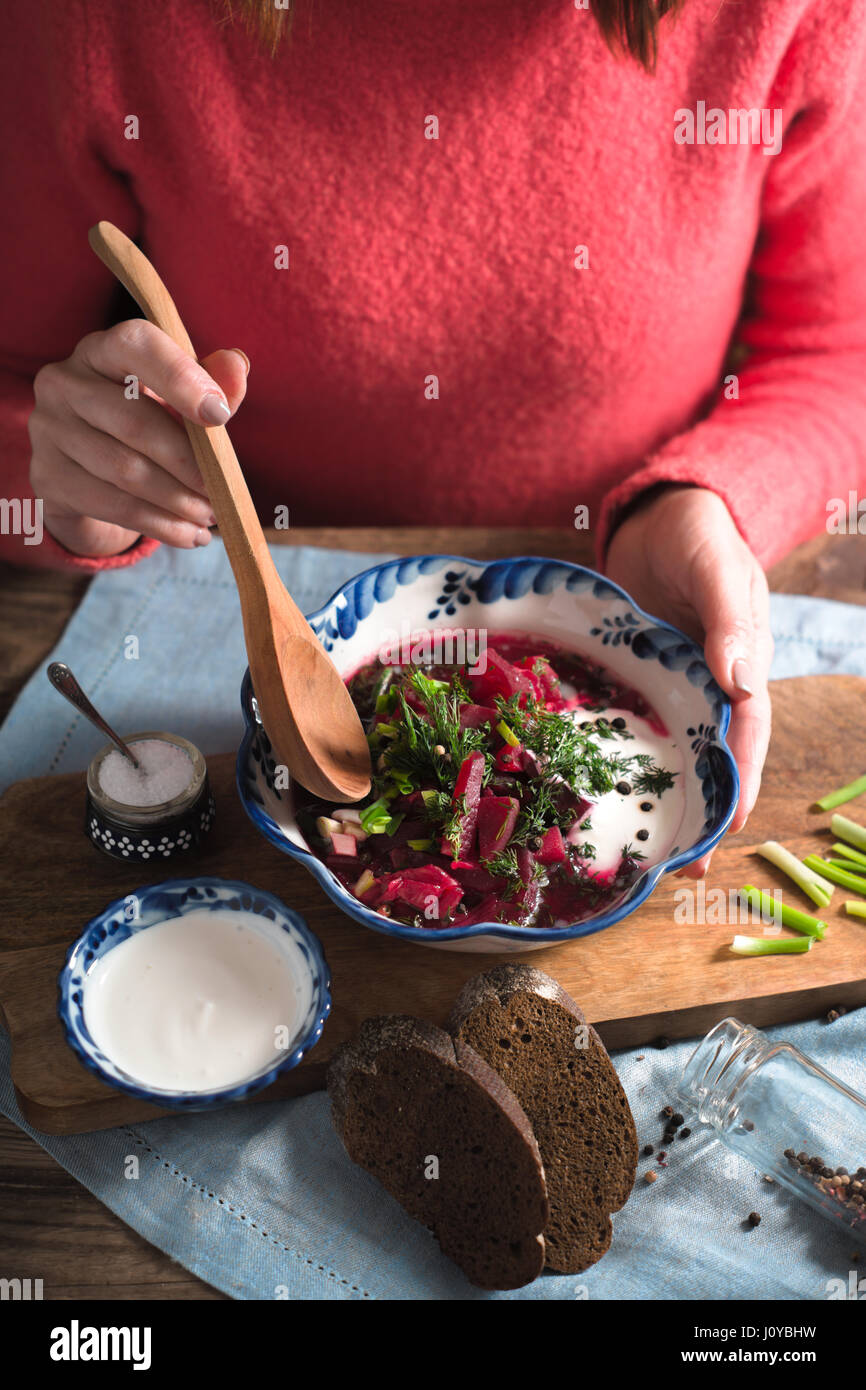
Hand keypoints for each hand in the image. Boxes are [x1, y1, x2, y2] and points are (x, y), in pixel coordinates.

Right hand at [29, 321, 249, 557]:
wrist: (90, 475)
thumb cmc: (145, 424)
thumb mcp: (180, 401)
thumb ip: (211, 383)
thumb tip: (236, 366)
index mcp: (100, 349)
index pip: (135, 345)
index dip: (180, 377)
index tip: (220, 417)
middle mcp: (63, 381)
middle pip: (134, 421)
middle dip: (188, 462)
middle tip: (222, 490)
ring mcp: (48, 429)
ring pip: (125, 470)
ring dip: (178, 500)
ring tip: (211, 515)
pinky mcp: (48, 476)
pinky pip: (113, 505)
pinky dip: (160, 524)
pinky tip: (189, 535)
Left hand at [605, 485, 772, 876]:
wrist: (657, 512)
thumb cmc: (698, 533)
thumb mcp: (717, 569)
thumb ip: (728, 619)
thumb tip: (739, 679)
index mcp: (741, 661)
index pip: (746, 729)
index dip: (740, 778)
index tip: (728, 823)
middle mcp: (707, 681)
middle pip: (709, 753)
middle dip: (701, 808)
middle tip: (684, 865)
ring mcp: (668, 682)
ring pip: (667, 746)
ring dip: (659, 793)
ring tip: (644, 849)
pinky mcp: (631, 675)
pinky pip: (627, 720)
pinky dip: (617, 753)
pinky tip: (593, 784)